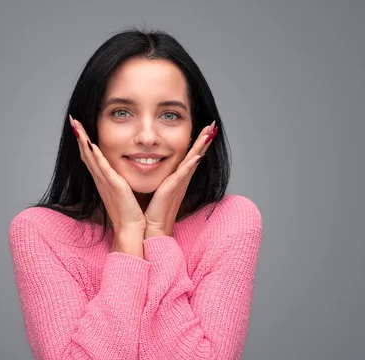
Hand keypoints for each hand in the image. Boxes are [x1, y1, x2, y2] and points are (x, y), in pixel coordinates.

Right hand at [70, 115, 146, 233]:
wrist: (132, 230)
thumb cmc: (131, 214)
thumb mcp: (125, 193)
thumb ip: (123, 182)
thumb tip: (124, 175)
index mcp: (104, 181)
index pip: (92, 157)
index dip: (84, 142)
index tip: (80, 126)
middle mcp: (101, 180)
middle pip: (86, 154)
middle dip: (79, 136)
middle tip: (73, 119)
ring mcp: (105, 182)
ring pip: (90, 157)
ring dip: (83, 140)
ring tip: (76, 124)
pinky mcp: (113, 185)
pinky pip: (101, 166)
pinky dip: (95, 154)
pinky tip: (89, 142)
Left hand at [144, 121, 217, 237]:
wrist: (152, 229)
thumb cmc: (152, 212)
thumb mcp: (157, 190)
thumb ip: (159, 179)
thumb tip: (150, 167)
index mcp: (177, 179)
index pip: (190, 156)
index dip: (198, 142)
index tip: (205, 129)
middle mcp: (181, 180)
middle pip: (196, 154)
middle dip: (205, 139)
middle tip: (213, 124)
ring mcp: (178, 184)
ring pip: (193, 161)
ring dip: (201, 147)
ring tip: (209, 133)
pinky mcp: (172, 190)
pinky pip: (183, 175)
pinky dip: (190, 165)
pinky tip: (197, 156)